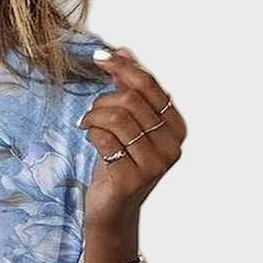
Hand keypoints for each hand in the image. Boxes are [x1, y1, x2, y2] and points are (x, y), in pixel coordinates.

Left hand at [78, 47, 186, 229]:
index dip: (125, 67)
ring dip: (94, 116)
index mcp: (176, 128)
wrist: (111, 211)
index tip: (100, 57)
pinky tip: (88, 137)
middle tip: (90, 112)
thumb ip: (128, 91)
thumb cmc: (118, 166)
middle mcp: (171, 146)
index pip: (151, 87)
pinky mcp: (132, 179)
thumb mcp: (127, 126)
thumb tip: (123, 51)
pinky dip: (92, 133)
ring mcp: (154, 164)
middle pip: (132, 101)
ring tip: (86, 124)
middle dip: (103, 100)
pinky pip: (105, 140)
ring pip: (118, 118)